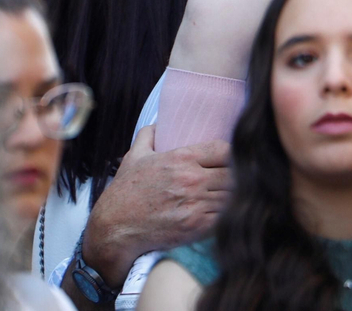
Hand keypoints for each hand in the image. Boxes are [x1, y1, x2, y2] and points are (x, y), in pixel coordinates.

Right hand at [74, 127, 230, 294]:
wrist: (114, 228)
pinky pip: (225, 216)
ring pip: (232, 195)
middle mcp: (192, 180)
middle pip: (233, 173)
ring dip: (233, 195)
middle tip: (235, 178)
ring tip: (233, 195)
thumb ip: (149, 135)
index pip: (225, 149)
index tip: (230, 159)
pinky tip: (223, 212)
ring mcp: (196, 205)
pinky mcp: (197, 227)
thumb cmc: (125, 192)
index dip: (232, 153)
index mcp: (181, 159)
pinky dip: (227, 214)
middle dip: (236, 175)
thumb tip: (159, 123)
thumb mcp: (134, 157)